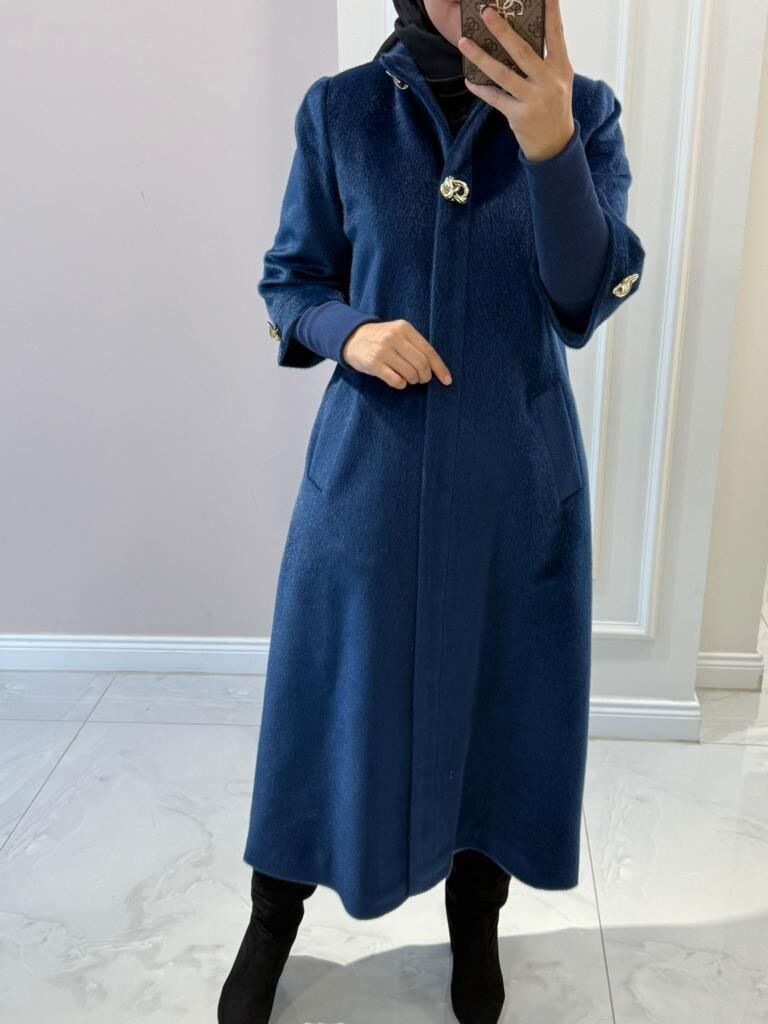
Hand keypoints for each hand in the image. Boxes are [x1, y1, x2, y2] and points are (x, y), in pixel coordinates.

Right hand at [341, 319, 452, 389]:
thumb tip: (435, 368)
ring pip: (410, 373)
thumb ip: (415, 345)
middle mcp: (394, 338)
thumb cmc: (381, 338)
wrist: (352, 338)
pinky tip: (399, 381)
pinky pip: (396, 380)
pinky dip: (401, 384)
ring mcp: (383, 351)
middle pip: (421, 364)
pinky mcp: (374, 363)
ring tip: (410, 379)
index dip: (440, 368)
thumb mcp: (398, 333)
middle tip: (422, 379)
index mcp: (404, 328)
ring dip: (413, 381)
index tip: (447, 380)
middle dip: (425, 376)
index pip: (428, 351)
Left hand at [458, 0, 574, 162]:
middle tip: (486, 12)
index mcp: (561, 68)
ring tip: (463, 42)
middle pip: (522, 51)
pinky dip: (481, 89)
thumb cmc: (555, 106)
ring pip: (503, 74)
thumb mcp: (559, 79)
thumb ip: (547, 58)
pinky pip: (495, 99)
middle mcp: (549, 82)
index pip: (556, 34)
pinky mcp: (519, 116)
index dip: (551, 12)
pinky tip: (469, 79)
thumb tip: (525, 33)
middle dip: (502, 31)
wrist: (555, 144)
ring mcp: (534, 100)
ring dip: (480, 57)